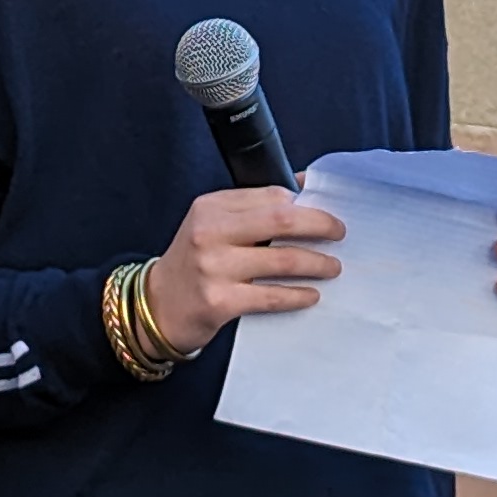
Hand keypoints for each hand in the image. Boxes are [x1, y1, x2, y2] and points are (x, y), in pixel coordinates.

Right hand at [139, 186, 341, 355]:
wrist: (157, 307)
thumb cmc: (193, 263)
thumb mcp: (211, 225)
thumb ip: (251, 209)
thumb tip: (304, 189)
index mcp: (211, 206)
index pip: (270, 195)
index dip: (304, 202)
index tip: (325, 211)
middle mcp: (210, 232)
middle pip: (281, 219)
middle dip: (319, 224)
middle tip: (339, 232)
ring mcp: (214, 267)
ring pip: (282, 260)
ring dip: (316, 263)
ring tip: (332, 267)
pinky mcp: (220, 301)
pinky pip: (271, 296)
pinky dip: (298, 294)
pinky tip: (311, 295)